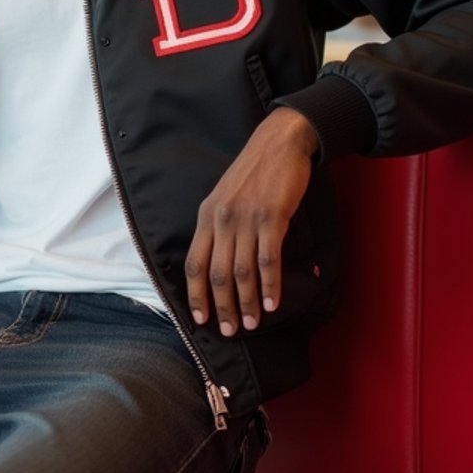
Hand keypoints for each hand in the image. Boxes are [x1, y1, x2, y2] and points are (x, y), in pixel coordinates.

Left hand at [185, 108, 317, 336]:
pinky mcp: (271, 218)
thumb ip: (219, 227)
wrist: (279, 142)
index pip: (194, 262)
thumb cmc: (254, 172)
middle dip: (222, 306)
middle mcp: (221, 220)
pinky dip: (269, 285)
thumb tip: (219, 263)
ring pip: (242, 272)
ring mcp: (246, 219)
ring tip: (251, 323)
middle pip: (217, 273)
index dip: (195, 294)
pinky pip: (267, 260)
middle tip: (229, 330)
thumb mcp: (225, 197)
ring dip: (246, 302)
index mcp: (206, 216)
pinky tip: (271, 303)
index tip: (199, 318)